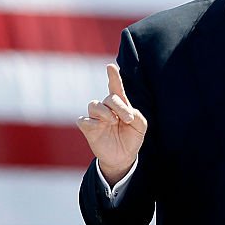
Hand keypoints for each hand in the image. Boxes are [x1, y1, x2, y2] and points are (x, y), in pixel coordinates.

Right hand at [77, 63, 148, 185]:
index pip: (115, 88)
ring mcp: (96, 118)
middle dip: (119, 106)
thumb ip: (137, 115)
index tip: (110, 66)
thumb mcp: (141, 126)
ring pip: (93, 104)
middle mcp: (107, 109)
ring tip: (113, 121)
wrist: (123, 158)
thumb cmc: (132, 138)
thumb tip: (126, 111)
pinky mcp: (88, 129)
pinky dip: (90, 122)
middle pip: (109, 98)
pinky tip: (98, 127)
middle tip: (128, 119)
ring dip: (104, 112)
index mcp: (120, 105)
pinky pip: (83, 120)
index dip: (113, 77)